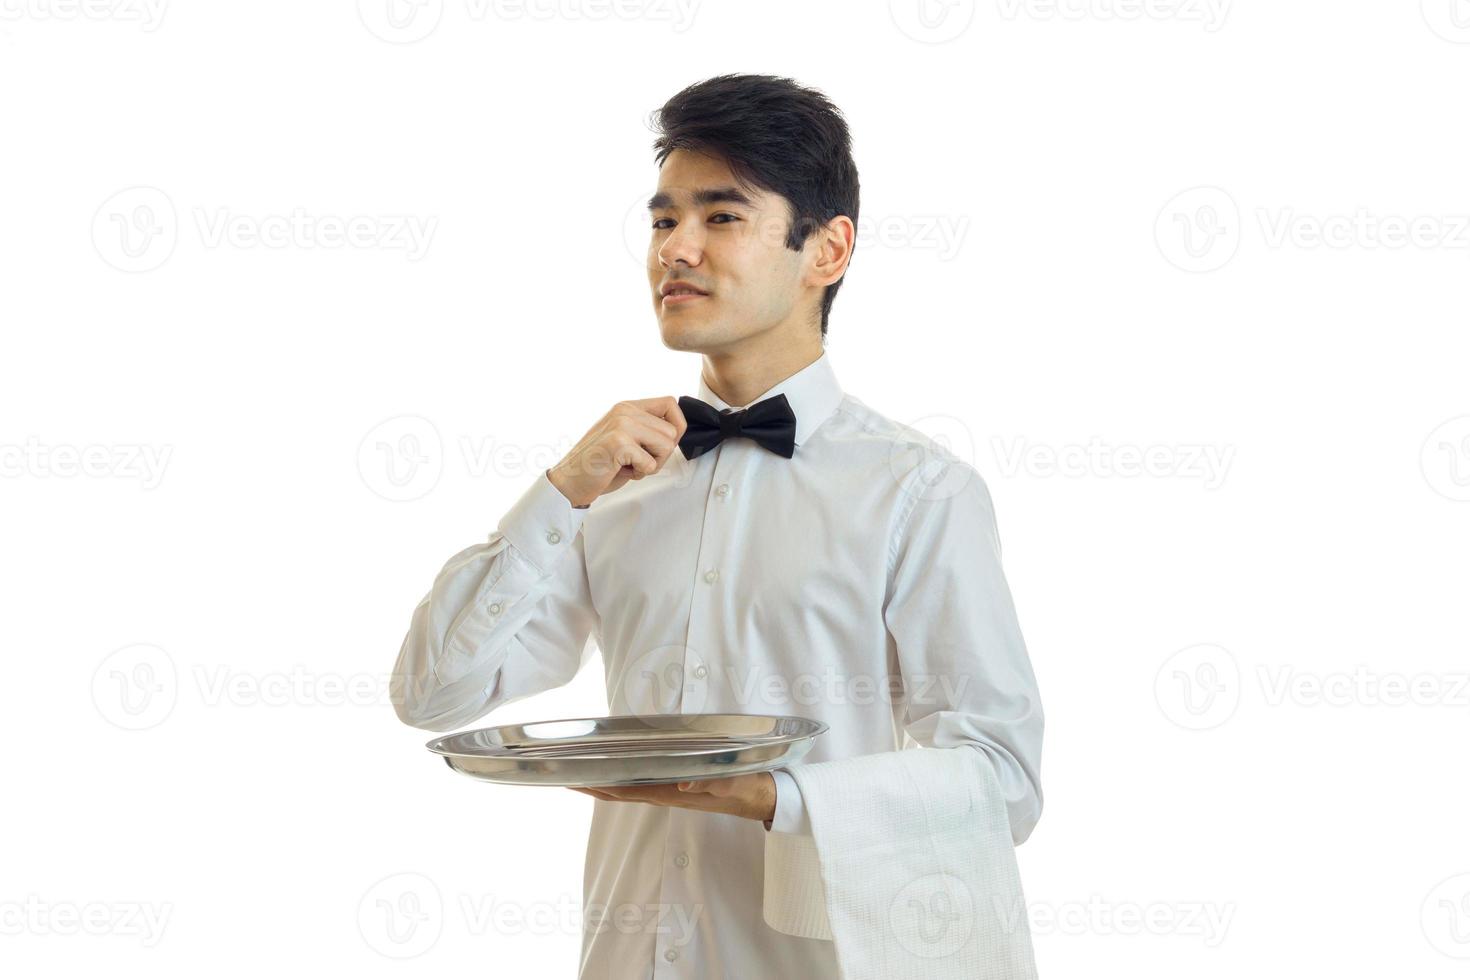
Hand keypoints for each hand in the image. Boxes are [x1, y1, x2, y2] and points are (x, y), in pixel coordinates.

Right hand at [547, 398, 687, 507]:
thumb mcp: (625, 439)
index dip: (677, 426)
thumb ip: (646, 430)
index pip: (670, 403)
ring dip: (653, 464)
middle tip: (639, 462)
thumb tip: (677, 432)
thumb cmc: (598, 464)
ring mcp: (621, 424)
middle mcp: (624, 411)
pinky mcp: (619, 442)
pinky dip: (640, 473)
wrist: (569, 481)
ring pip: (666, 445)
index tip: (664, 444)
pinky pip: (651, 463)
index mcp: (626, 407)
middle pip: (672, 430)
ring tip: (630, 465)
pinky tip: (621, 470)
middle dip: (662, 454)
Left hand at [567, 771, 776, 822]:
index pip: (629, 791)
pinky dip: (625, 778)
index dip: (601, 788)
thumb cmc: (752, 788)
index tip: (575, 782)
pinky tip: (617, 772)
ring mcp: (674, 791)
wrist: (767, 798)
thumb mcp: (737, 783)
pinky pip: (645, 783)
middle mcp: (669, 794)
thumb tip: (686, 784)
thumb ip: (715, 783)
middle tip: (563, 776)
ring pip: (631, 789)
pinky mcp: (681, 787)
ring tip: (580, 775)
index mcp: (676, 794)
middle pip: (622, 792)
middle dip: (593, 786)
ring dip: (605, 783)